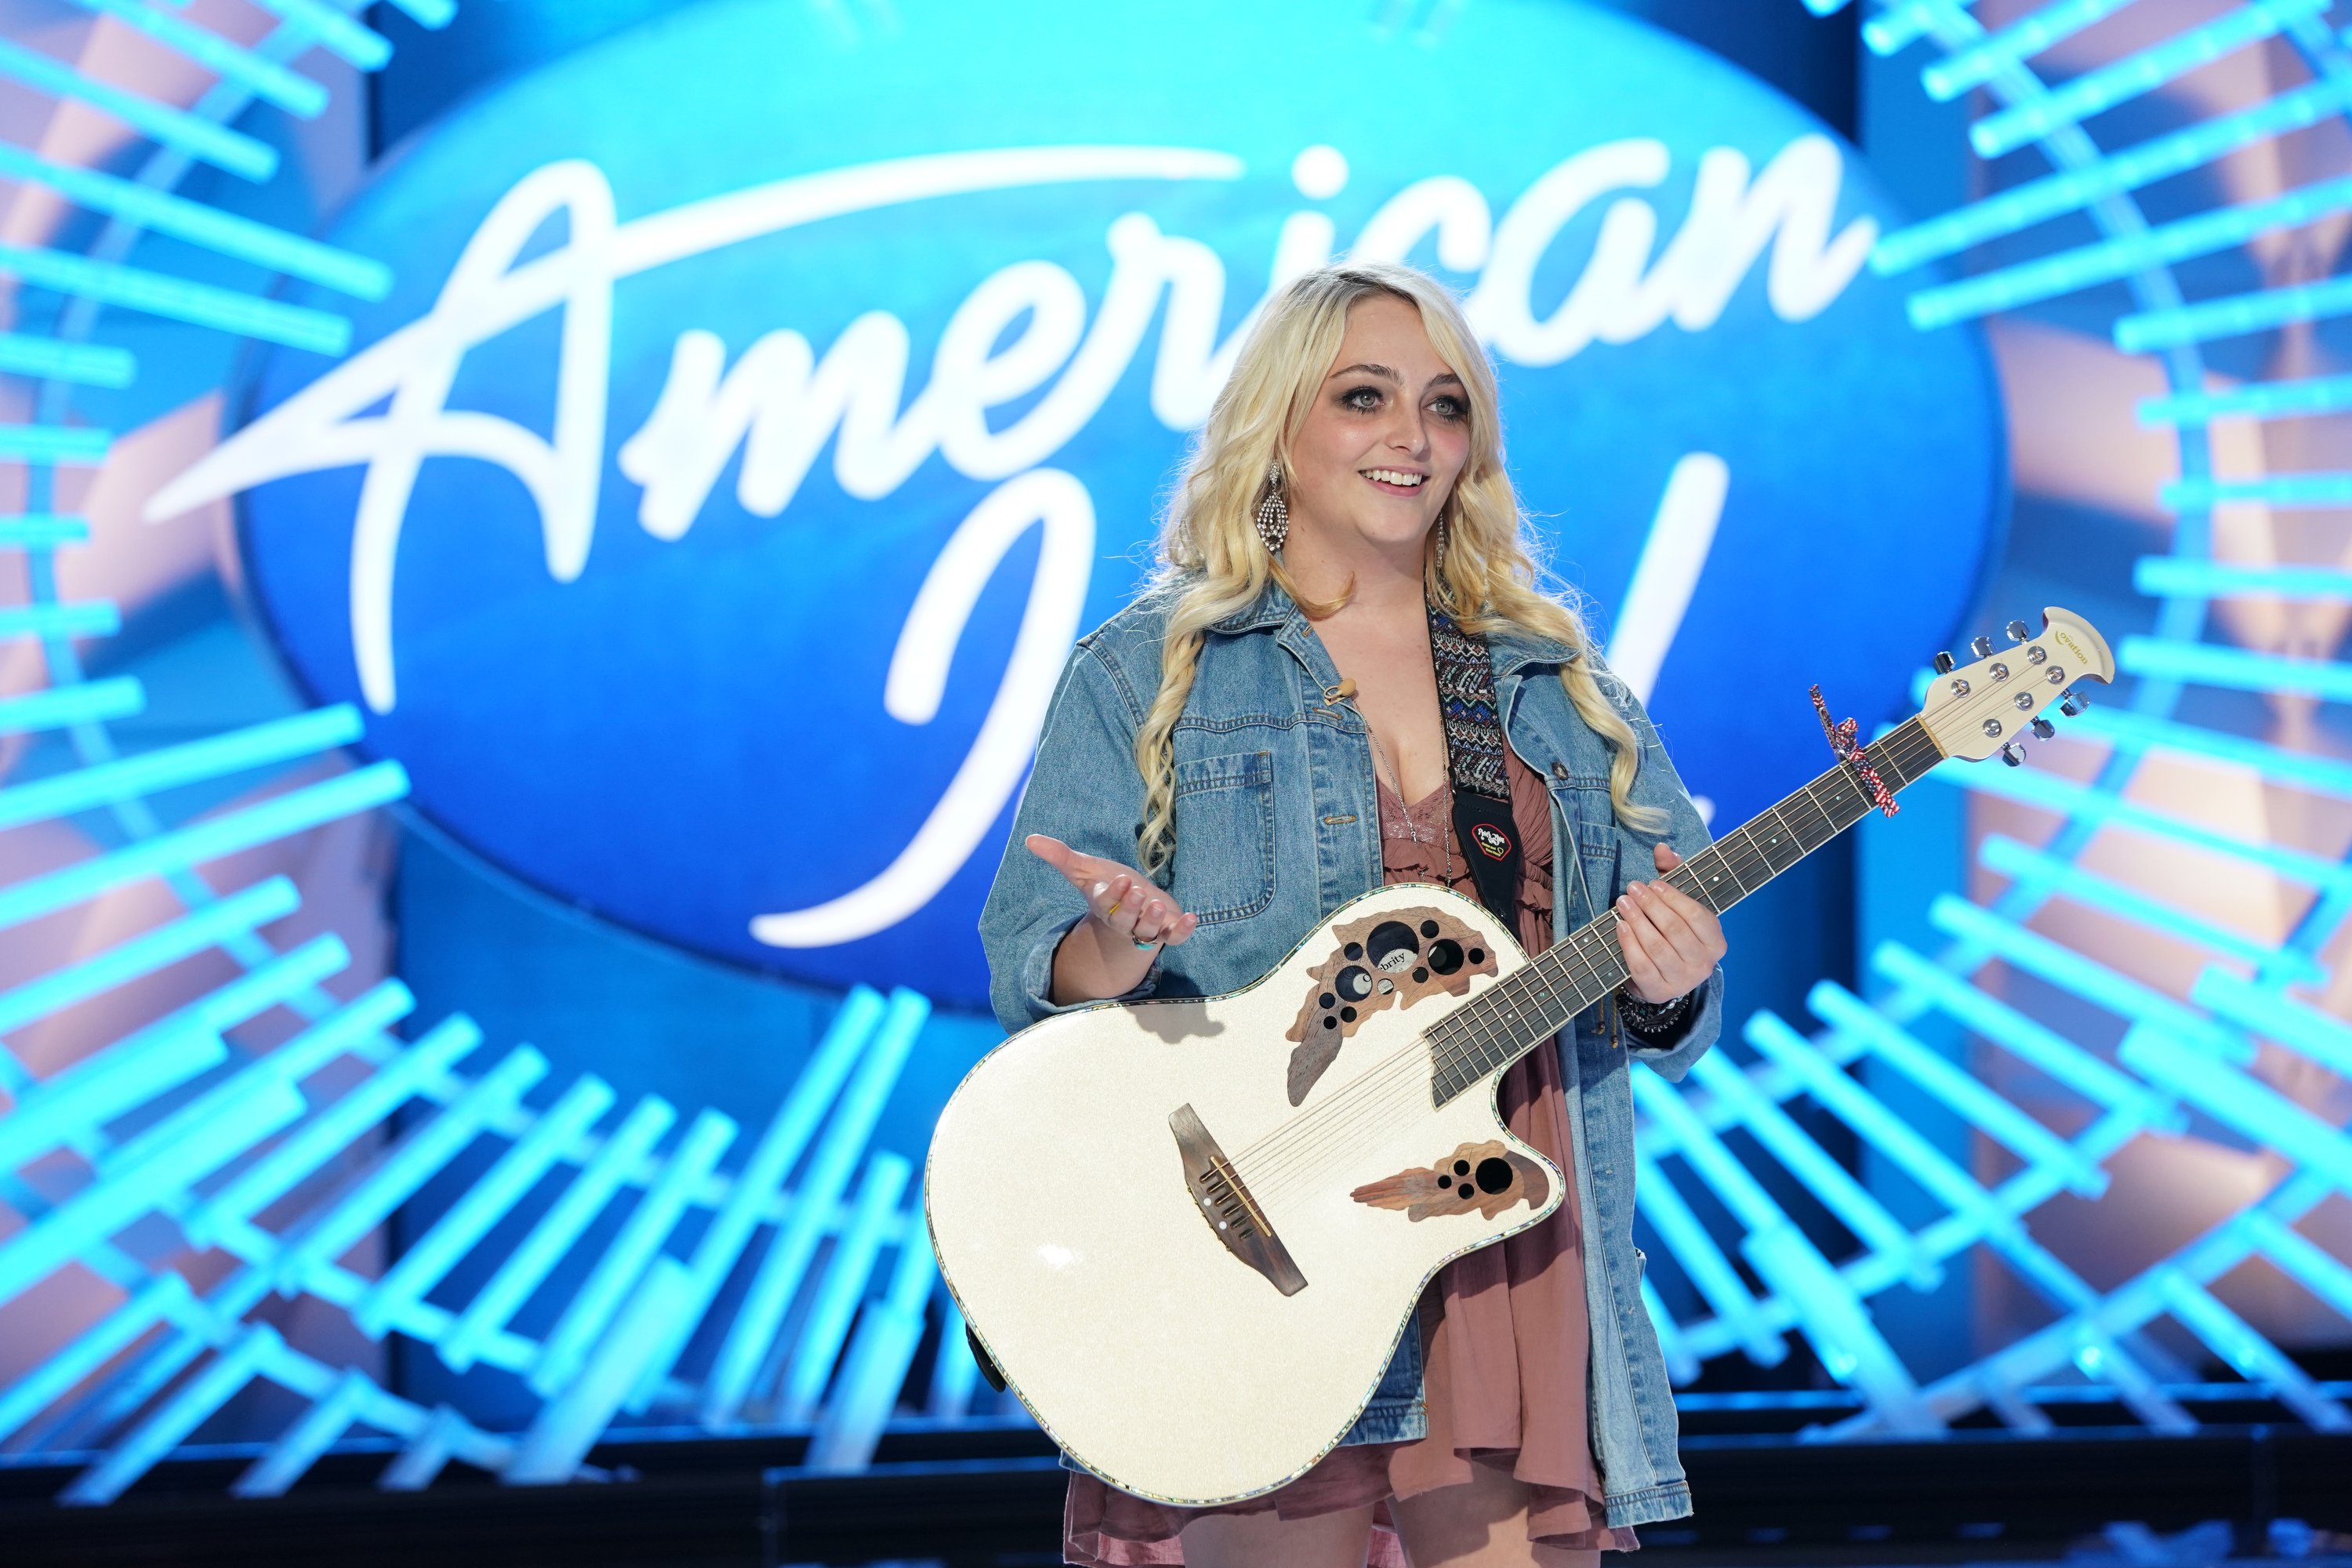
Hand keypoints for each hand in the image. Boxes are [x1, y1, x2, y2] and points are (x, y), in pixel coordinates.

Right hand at [1025, 835, 1198, 949]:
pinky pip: (1175, 937)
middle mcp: (1124, 920)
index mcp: (1105, 905)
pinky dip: (1184, 931)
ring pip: (1147, 931)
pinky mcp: (1167, 931)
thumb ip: (1061, 856)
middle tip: (1137, 891)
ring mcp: (1146, 928)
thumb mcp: (1085, 870)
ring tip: (1159, 905)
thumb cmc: (1108, 886)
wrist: (1134, 907)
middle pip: (1124, 920)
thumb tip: (1029, 838)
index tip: (1119, 879)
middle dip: (1130, 907)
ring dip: (1153, 920)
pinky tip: (1193, 918)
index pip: (1105, 902)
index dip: (1111, 893)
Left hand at [1613, 843, 1724, 1003]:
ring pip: (1657, 948)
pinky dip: (1629, 945)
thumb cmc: (1673, 932)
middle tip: (1632, 889)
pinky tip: (1619, 927)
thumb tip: (1662, 848)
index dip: (1674, 898)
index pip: (1697, 916)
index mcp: (1716, 942)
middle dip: (1651, 906)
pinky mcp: (1659, 991)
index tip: (1653, 883)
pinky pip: (1641, 966)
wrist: (1664, 975)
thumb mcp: (1677, 903)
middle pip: (1674, 930)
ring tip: (1622, 903)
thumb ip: (1672, 874)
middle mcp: (1704, 964)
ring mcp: (1682, 981)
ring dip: (1637, 922)